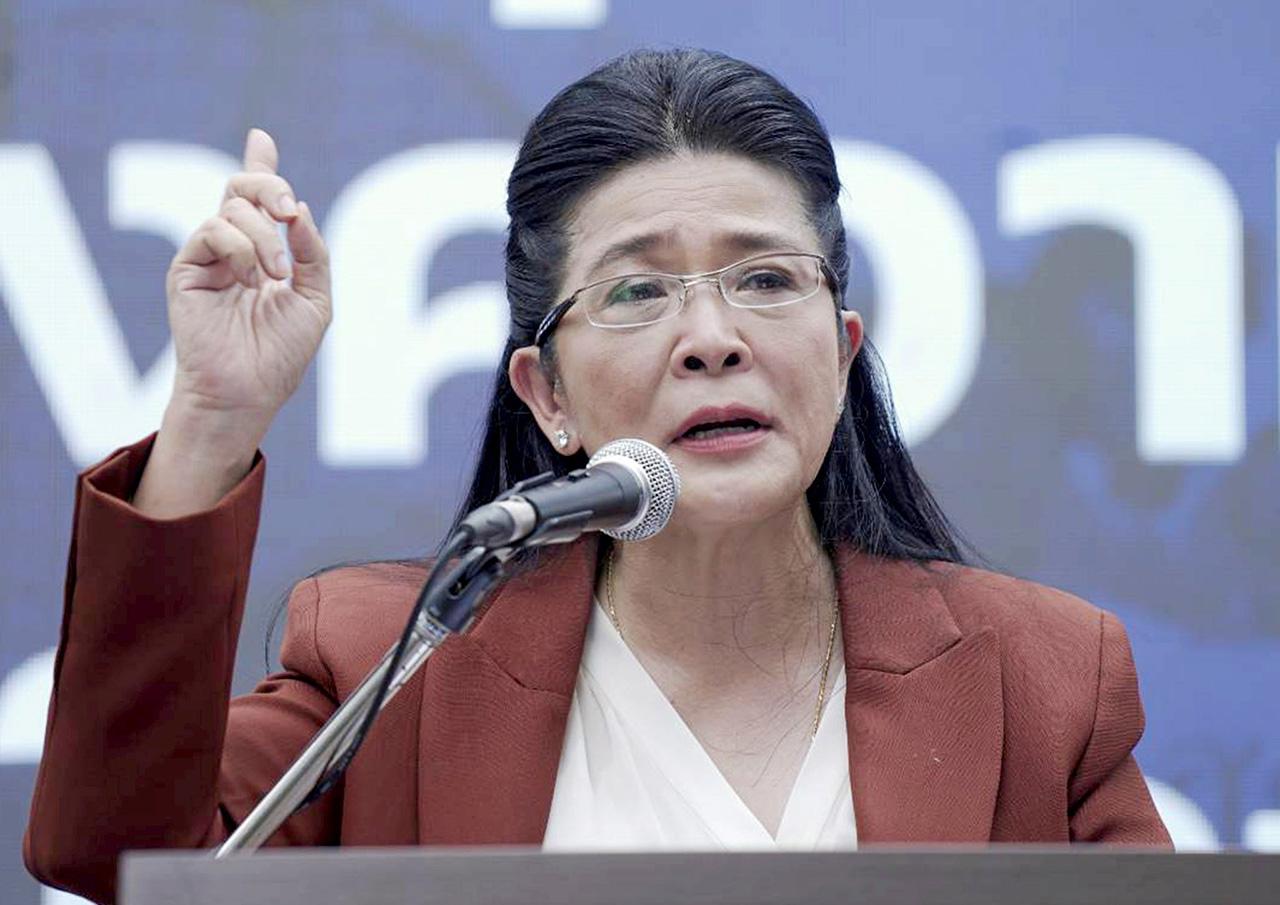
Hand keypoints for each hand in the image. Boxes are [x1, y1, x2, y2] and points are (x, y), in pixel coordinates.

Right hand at [162, 127, 330, 452]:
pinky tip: (251, 280)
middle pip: (242, 187)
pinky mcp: (186, 268)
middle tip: (290, 212)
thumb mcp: (316, 299)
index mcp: (265, 253)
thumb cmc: (281, 354)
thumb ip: (314, 254)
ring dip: (266, 238)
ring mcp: (208, 256)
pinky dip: (241, 248)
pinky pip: (213, 230)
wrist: (248, 389)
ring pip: (234, 208)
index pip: (259, 202)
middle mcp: (234, 249)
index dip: (261, 166)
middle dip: (270, 185)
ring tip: (276, 277)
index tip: (261, 137)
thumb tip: (298, 211)